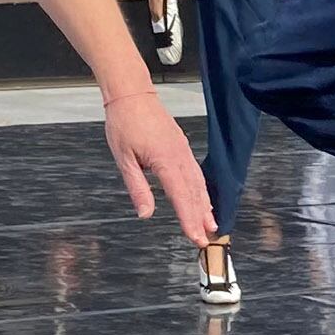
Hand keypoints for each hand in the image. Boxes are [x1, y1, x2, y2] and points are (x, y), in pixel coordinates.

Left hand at [102, 86, 214, 241]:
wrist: (132, 95)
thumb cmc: (124, 124)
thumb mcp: (124, 159)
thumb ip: (137, 187)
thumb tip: (145, 213)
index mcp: (165, 161)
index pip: (180, 196)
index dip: (188, 219)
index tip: (195, 237)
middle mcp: (180, 157)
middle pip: (194, 193)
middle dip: (200, 218)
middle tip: (206, 239)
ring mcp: (183, 151)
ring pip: (199, 183)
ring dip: (205, 205)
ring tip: (211, 224)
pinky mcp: (182, 147)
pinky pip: (196, 172)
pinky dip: (202, 189)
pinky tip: (203, 199)